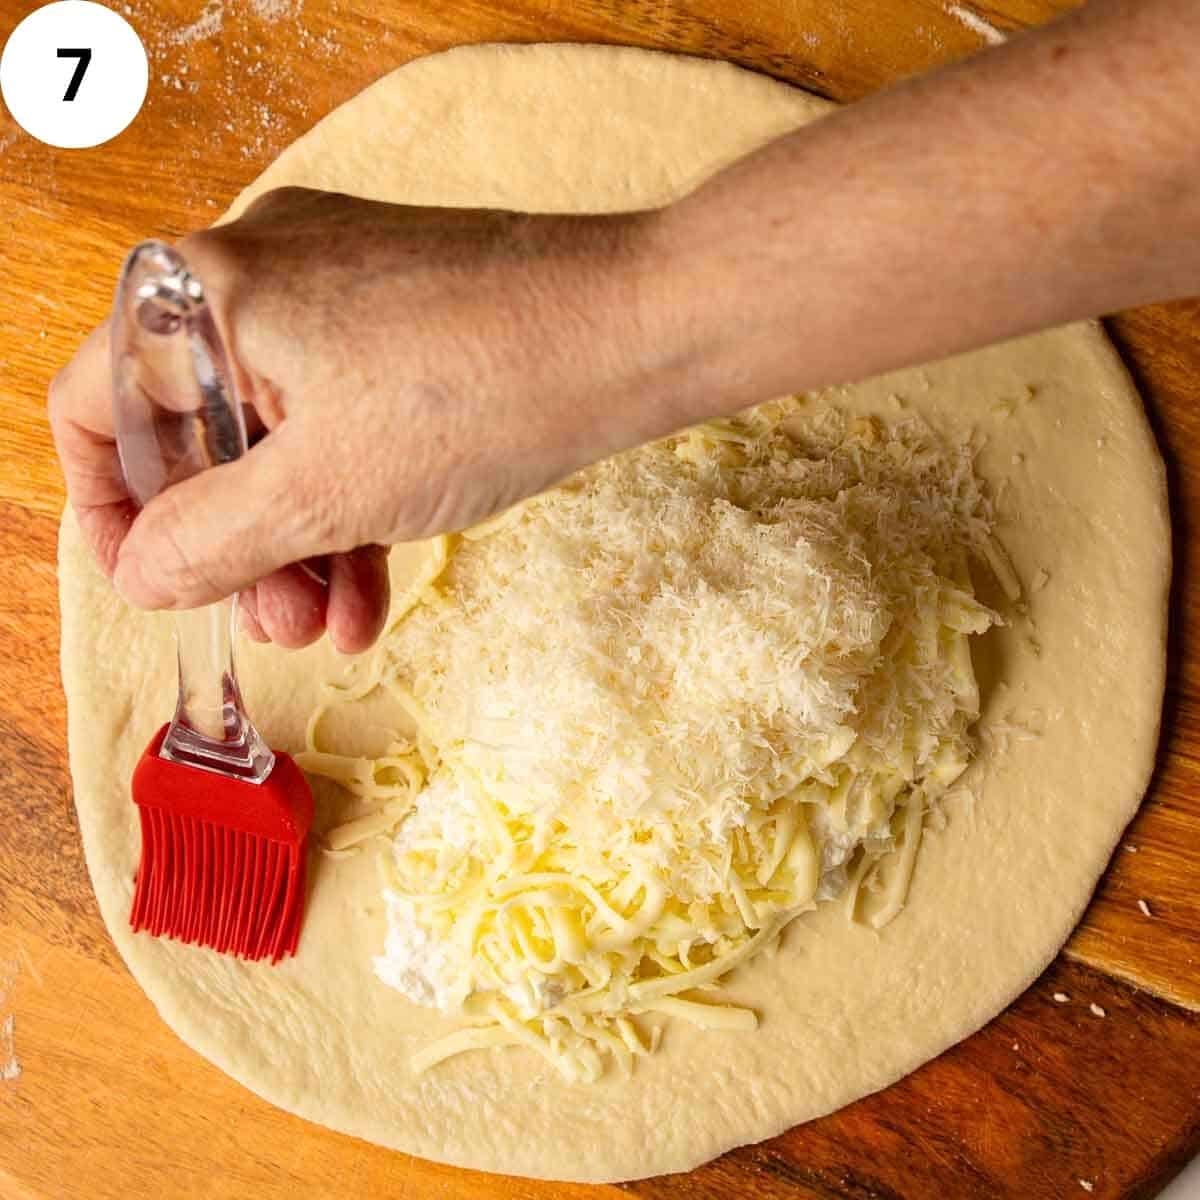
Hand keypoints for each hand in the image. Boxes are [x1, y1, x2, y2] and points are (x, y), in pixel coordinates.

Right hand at [50, 188, 670, 651]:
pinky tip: (372, 591)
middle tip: (276, 624)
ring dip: (298, 544)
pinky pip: (344, 421)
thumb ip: (214, 538)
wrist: (637, 330)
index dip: (113, 508)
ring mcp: (337, 295)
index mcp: (206, 293)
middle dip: (235, 548)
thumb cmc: (482, 388)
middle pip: (197, 432)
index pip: (99, 404)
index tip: (154, 581)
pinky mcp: (401, 323)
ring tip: (330, 627)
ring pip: (280, 440)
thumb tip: (142, 571)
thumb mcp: (325, 489)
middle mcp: (261, 278)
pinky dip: (351, 502)